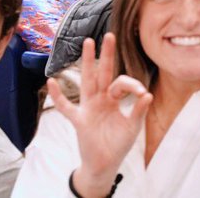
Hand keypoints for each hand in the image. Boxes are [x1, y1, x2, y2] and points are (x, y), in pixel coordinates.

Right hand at [46, 35, 151, 196]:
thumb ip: (138, 111)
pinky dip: (58, 96)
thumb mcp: (132, 127)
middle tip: (110, 35)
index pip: (122, 83)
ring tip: (87, 42)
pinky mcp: (79, 120)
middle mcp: (100, 99)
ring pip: (87, 81)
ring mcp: (88, 107)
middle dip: (106, 54)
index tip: (142, 93)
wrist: (104, 164)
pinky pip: (66, 107)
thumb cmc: (118, 143)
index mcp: (114, 99)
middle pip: (103, 72)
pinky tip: (51, 81)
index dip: (132, 85)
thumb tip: (148, 94)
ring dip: (87, 62)